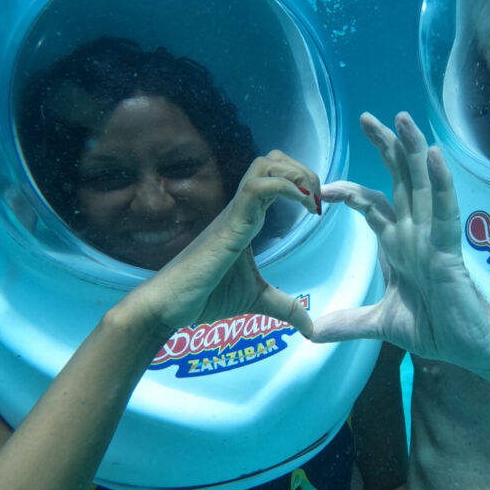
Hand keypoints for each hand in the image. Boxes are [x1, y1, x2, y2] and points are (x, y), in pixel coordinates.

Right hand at [114, 150, 318, 340]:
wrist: (170, 305)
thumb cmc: (205, 296)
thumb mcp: (256, 300)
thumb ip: (284, 308)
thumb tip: (309, 329)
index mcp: (247, 218)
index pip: (275, 177)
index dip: (302, 182)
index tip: (320, 208)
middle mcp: (241, 208)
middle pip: (272, 160)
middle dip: (303, 171)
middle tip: (319, 201)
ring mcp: (235, 213)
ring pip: (265, 165)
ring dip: (296, 175)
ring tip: (313, 202)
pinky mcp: (230, 224)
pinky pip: (258, 188)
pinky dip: (287, 188)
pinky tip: (304, 208)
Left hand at [310, 112, 489, 373]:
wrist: (468, 346)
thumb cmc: (433, 327)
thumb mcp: (380, 323)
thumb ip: (347, 322)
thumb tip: (312, 332)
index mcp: (399, 242)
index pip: (372, 205)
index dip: (350, 191)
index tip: (321, 189)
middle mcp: (415, 232)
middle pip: (400, 179)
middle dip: (385, 147)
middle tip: (367, 118)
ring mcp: (433, 237)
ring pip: (423, 184)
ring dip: (413, 150)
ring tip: (402, 118)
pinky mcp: (450, 250)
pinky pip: (445, 211)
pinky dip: (441, 183)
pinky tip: (434, 155)